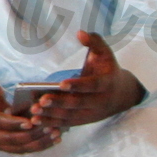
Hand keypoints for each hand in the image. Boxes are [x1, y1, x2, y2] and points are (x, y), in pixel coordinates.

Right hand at [0, 80, 58, 153]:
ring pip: (19, 148)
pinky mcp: (4, 147)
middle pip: (10, 139)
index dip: (14, 123)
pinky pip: (23, 150)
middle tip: (50, 126)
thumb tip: (3, 106)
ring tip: (56, 133)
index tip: (30, 121)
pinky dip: (39, 146)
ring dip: (38, 142)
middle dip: (31, 134)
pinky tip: (54, 139)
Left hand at [25, 31, 143, 132]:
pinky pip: (66, 124)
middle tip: (42, 100)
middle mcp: (100, 102)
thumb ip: (94, 42)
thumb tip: (80, 32)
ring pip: (70, 117)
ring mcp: (92, 114)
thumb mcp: (105, 54)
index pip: (92, 85)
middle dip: (59, 102)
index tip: (61, 84)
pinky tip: (35, 121)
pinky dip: (51, 124)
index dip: (78, 85)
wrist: (122, 94)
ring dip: (51, 115)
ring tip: (34, 111)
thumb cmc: (108, 70)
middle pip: (78, 103)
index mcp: (107, 84)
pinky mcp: (84, 121)